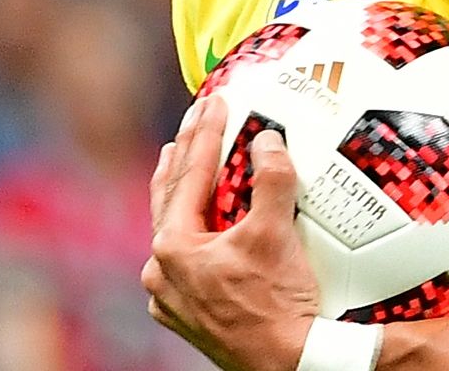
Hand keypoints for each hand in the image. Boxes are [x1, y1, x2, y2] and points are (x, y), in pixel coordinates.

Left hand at [143, 94, 322, 370]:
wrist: (287, 364)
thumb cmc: (278, 305)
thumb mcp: (275, 233)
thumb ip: (271, 179)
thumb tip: (268, 140)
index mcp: (173, 246)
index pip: (190, 175)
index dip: (205, 134)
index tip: (214, 103)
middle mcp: (161, 272)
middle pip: (170, 199)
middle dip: (182, 157)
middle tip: (189, 122)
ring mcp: (170, 296)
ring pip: (171, 231)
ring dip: (179, 194)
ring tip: (179, 161)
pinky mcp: (187, 315)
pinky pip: (183, 262)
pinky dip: (191, 235)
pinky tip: (197, 227)